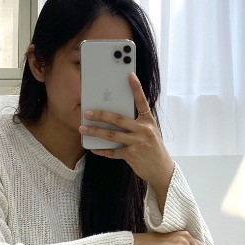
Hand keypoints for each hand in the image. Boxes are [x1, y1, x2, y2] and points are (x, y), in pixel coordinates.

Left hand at [79, 71, 174, 190]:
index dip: (136, 88)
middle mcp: (144, 130)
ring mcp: (138, 143)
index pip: (142, 101)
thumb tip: (113, 118)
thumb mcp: (149, 132)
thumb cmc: (153, 148)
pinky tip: (93, 148)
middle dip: (101, 115)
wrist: (161, 169)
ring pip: (112, 135)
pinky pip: (113, 152)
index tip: (130, 75)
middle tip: (87, 112)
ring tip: (83, 129)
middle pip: (119, 119)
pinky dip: (102, 150)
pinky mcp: (132, 155)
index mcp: (148, 121)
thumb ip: (136, 124)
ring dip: (95, 132)